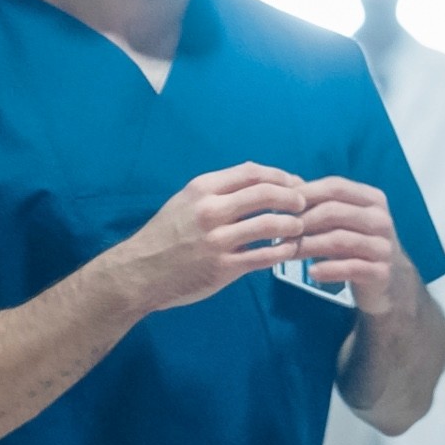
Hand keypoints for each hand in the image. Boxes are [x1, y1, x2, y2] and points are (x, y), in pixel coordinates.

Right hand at [101, 163, 308, 314]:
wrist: (139, 272)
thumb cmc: (165, 236)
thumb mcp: (186, 202)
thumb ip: (218, 191)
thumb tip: (259, 181)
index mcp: (203, 189)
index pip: (252, 172)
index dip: (280, 176)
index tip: (294, 183)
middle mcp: (211, 210)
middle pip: (265, 194)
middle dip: (293, 197)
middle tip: (304, 204)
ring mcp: (218, 240)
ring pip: (270, 224)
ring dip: (292, 225)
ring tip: (299, 228)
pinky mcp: (224, 267)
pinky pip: (264, 257)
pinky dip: (282, 252)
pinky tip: (289, 251)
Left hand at [273, 173, 413, 305]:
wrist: (390, 279)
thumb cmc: (356, 243)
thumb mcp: (342, 220)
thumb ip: (319, 203)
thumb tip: (285, 184)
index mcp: (372, 199)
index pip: (335, 187)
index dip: (306, 193)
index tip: (279, 204)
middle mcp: (381, 219)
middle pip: (334, 211)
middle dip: (302, 221)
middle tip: (277, 231)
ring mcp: (383, 246)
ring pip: (340, 240)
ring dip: (308, 246)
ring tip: (285, 252)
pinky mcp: (382, 272)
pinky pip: (351, 268)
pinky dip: (329, 270)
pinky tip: (312, 273)